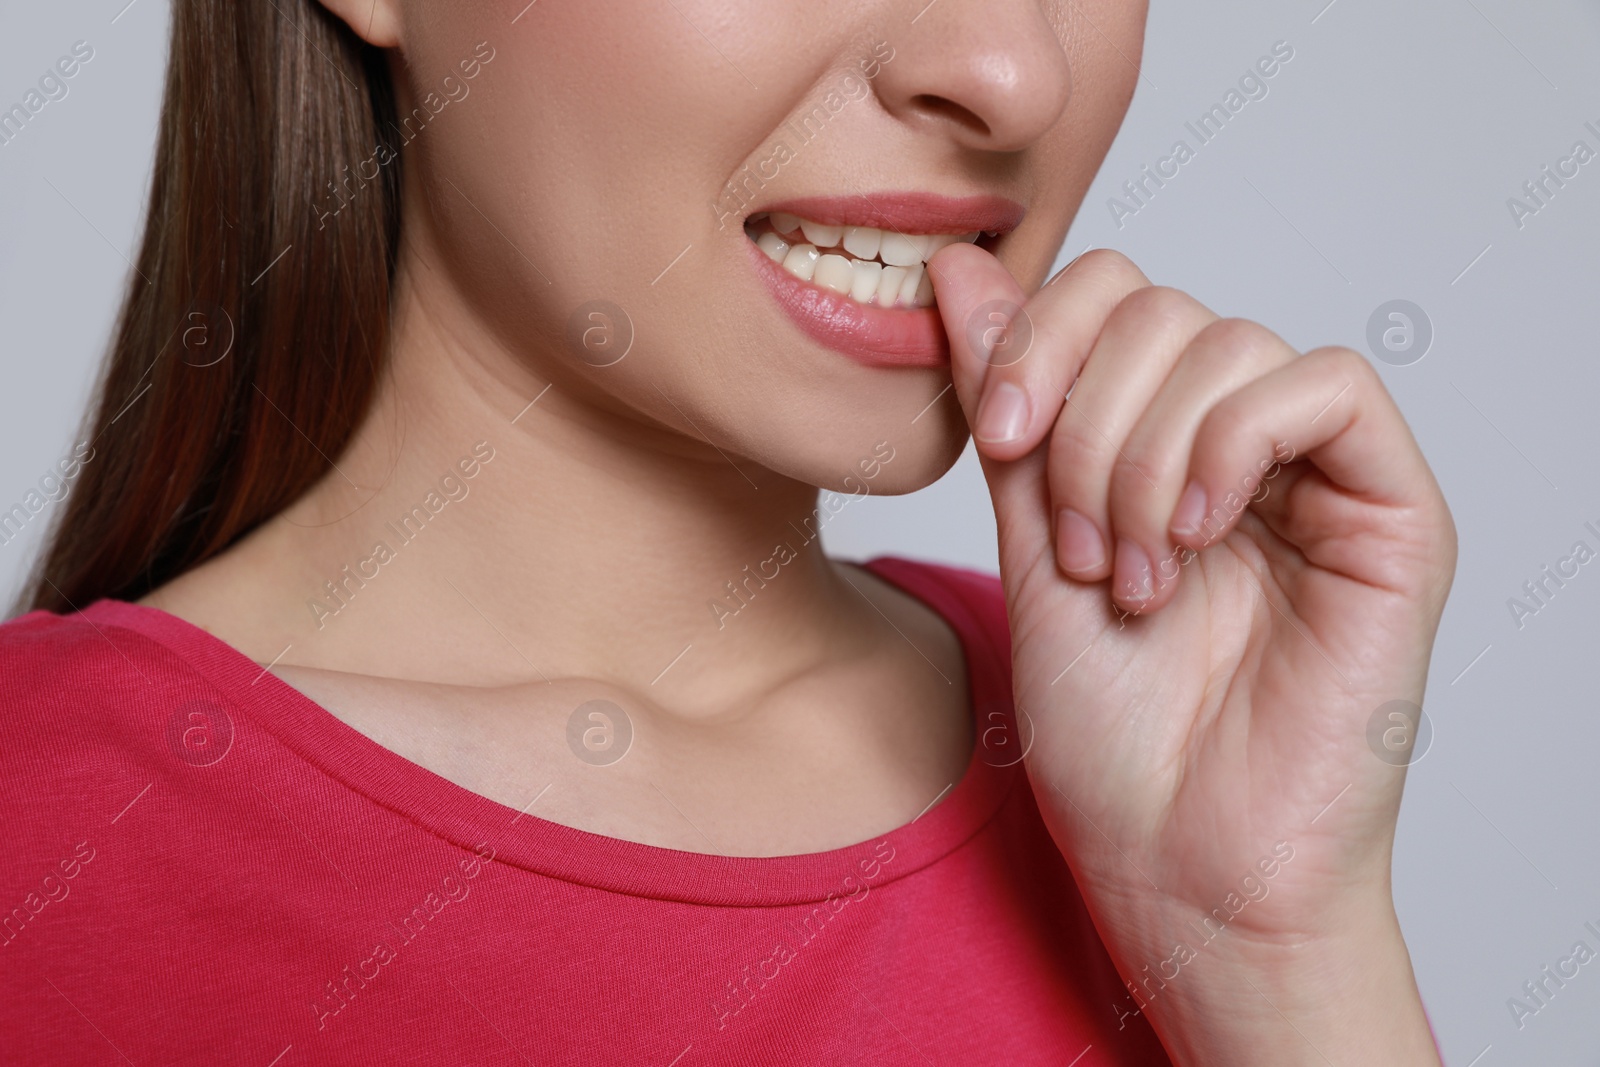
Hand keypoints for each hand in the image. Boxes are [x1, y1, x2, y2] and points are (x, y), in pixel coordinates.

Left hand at [930, 244, 1454, 1065]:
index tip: (997, 435)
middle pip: (1163, 310)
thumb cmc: (1110, 736)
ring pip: (1231, 345)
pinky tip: (1195, 537)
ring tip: (1130, 576)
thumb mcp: (1027, 545)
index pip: (1113, 295)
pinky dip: (1233, 445)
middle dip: (1086, 421)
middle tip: (1071, 544)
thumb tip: (957, 270)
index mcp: (1156, 445)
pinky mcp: (1393, 517)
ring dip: (1145, 460)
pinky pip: (1327, 391)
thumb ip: (1010, 408)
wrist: (1180, 866)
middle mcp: (1240, 448)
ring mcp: (1319, 479)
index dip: (1043, 336)